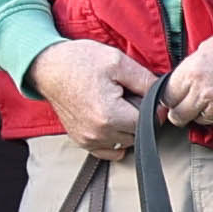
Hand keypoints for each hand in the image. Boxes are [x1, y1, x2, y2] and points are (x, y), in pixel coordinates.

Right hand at [28, 40, 160, 155]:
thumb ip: (146, 81)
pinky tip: (112, 121)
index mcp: (110, 116)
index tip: (145, 93)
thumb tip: (165, 97)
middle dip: (139, 116)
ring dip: (128, 128)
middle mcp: (98, 133)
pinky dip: (115, 139)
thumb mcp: (118, 62)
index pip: (149, 122)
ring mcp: (88, 140)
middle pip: (138, 134)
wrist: (47, 66)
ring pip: (126, 143)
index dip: (153, 107)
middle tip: (129, 95)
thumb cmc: (80, 61)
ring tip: (118, 105)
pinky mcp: (81, 141)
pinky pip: (109, 151)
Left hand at [161, 26, 212, 134]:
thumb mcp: (205, 51)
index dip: (170, 99)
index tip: (174, 100)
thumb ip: (190, 71)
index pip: (167, 97)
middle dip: (181, 113)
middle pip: (179, 115)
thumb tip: (179, 87)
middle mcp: (203, 92)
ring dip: (205, 115)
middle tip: (186, 110)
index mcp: (191, 73)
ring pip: (202, 122)